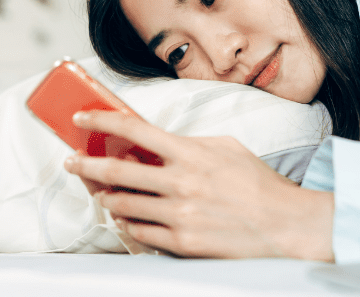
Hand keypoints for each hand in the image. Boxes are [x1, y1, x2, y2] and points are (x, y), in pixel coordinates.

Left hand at [62, 110, 334, 260]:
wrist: (286, 226)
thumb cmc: (258, 186)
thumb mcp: (227, 148)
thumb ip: (191, 143)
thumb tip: (160, 141)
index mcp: (191, 152)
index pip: (134, 129)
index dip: (101, 121)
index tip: (82, 117)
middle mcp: (181, 182)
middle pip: (116, 170)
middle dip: (86, 164)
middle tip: (73, 162)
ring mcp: (179, 214)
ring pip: (123, 204)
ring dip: (107, 197)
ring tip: (103, 193)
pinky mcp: (182, 242)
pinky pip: (140, 231)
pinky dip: (129, 222)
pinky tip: (129, 216)